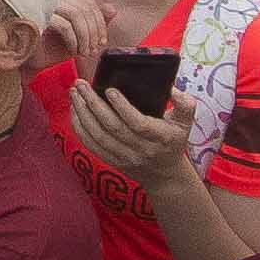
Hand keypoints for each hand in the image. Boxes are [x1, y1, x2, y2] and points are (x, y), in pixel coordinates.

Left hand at [72, 75, 198, 190]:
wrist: (164, 176)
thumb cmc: (173, 142)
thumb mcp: (185, 123)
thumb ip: (185, 104)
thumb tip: (171, 88)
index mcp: (160, 138)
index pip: (138, 123)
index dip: (122, 107)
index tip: (110, 90)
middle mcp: (141, 149)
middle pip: (112, 128)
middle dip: (93, 104)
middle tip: (81, 84)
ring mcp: (125, 157)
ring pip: (98, 136)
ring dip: (82, 113)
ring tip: (75, 93)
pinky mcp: (112, 161)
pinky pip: (91, 145)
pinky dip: (79, 128)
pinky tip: (74, 110)